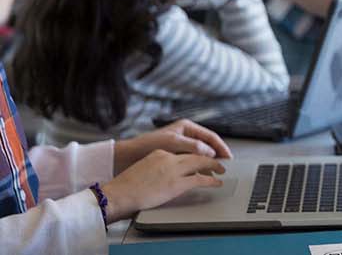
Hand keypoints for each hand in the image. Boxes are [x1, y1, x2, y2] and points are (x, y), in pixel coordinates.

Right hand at [101, 150, 225, 222]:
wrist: (117, 194)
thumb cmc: (125, 187)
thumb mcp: (144, 169)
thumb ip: (158, 166)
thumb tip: (166, 173)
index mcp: (160, 153)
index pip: (184, 150)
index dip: (197, 153)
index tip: (204, 156)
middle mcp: (168, 158)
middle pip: (196, 153)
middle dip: (211, 157)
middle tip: (221, 160)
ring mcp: (173, 170)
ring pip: (201, 163)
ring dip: (214, 166)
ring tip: (222, 169)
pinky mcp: (176, 183)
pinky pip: (200, 179)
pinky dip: (211, 180)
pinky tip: (217, 182)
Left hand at [114, 119, 232, 173]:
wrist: (127, 157)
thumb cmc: (147, 145)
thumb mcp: (173, 142)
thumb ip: (193, 146)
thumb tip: (211, 152)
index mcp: (187, 127)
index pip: (211, 136)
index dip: (221, 147)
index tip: (228, 157)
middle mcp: (185, 135)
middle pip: (208, 146)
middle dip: (217, 156)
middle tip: (225, 166)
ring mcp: (181, 146)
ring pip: (200, 155)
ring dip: (208, 163)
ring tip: (215, 172)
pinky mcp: (175, 156)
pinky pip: (191, 162)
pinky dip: (198, 167)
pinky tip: (201, 175)